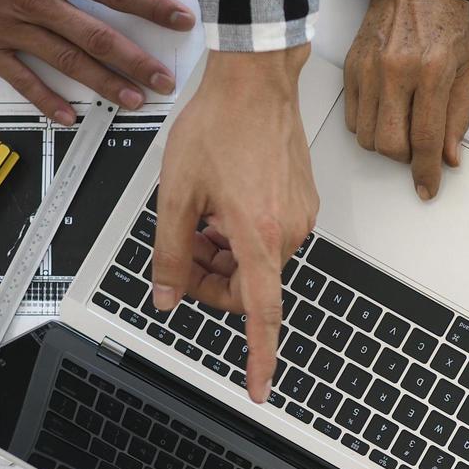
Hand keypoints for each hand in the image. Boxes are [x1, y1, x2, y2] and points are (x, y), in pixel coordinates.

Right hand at [0, 0, 195, 124]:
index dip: (153, 7)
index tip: (182, 21)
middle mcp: (39, 3)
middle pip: (100, 37)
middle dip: (138, 61)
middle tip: (166, 81)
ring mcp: (14, 29)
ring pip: (68, 62)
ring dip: (105, 85)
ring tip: (135, 101)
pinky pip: (21, 80)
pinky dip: (46, 100)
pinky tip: (69, 116)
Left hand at [154, 48, 316, 403]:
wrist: (256, 80)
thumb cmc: (220, 124)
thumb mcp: (175, 193)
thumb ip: (169, 252)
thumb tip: (166, 294)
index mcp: (259, 235)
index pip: (262, 314)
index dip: (260, 358)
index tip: (259, 389)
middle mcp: (289, 231)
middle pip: (250, 288)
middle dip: (214, 282)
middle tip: (184, 256)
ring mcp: (300, 216)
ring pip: (257, 262)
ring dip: (225, 255)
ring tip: (200, 219)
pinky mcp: (303, 202)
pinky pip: (269, 238)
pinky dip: (242, 235)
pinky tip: (221, 205)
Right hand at [343, 0, 468, 199]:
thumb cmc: (446, 23)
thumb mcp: (468, 69)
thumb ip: (458, 117)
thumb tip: (449, 157)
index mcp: (432, 72)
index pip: (425, 139)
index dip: (427, 171)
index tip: (427, 188)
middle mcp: (396, 71)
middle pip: (390, 145)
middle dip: (405, 159)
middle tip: (418, 149)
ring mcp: (369, 70)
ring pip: (367, 137)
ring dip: (386, 144)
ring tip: (403, 126)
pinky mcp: (351, 68)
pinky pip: (352, 119)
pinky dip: (369, 127)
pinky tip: (386, 112)